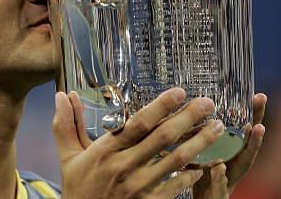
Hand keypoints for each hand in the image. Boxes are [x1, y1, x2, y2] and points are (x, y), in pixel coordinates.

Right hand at [52, 89, 225, 198]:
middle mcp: (124, 167)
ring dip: (200, 143)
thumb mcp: (68, 156)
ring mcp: (138, 188)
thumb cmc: (78, 188)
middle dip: (187, 118)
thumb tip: (62, 95)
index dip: (160, 107)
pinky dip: (192, 175)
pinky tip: (208, 163)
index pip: (137, 124)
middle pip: (162, 138)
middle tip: (208, 103)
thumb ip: (66, 125)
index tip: (179, 92)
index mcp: (105, 152)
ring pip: (175, 161)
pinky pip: (176, 187)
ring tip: (218, 127)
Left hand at [193, 93, 266, 197]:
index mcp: (231, 152)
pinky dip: (220, 176)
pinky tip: (219, 167)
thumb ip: (199, 136)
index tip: (258, 96)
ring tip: (256, 128)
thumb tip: (190, 108)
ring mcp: (230, 178)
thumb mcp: (201, 153)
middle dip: (258, 126)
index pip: (243, 130)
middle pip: (250, 144)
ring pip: (244, 162)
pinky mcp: (219, 194)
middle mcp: (235, 164)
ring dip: (251, 146)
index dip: (253, 114)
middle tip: (263, 104)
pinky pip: (220, 185)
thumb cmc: (201, 177)